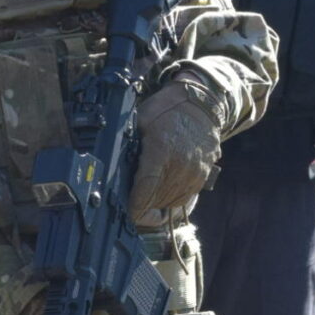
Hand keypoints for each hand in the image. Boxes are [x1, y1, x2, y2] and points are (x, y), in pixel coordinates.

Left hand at [132, 76, 225, 214]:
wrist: (200, 104)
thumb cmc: (166, 110)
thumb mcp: (140, 121)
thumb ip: (128, 145)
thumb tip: (111, 164)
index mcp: (161, 151)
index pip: (146, 190)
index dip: (135, 206)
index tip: (127, 211)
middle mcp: (180, 165)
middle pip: (157, 200)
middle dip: (143, 206)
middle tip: (131, 206)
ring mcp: (194, 172)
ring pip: (171, 202)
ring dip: (157, 205)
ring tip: (146, 201)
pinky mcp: (203, 175)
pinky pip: (185, 198)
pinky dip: (172, 200)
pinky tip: (162, 196)